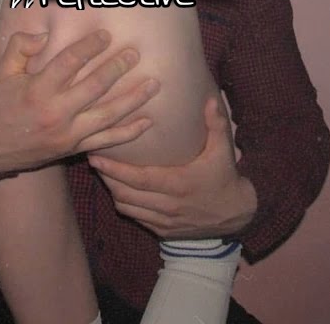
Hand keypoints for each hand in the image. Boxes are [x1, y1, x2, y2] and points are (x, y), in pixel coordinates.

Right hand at [0, 29, 160, 172]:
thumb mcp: (1, 71)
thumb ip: (20, 46)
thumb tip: (46, 35)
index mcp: (37, 90)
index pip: (69, 63)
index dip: (89, 47)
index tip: (105, 35)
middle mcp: (55, 113)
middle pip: (94, 87)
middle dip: (117, 68)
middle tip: (135, 54)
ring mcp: (68, 134)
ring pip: (108, 115)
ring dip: (133, 99)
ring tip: (154, 84)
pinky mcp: (74, 149)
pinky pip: (107, 141)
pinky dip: (129, 133)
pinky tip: (148, 122)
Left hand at [88, 96, 257, 239]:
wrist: (236, 215)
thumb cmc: (225, 179)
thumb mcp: (224, 151)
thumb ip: (216, 124)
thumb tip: (209, 98)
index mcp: (179, 184)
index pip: (139, 179)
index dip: (115, 170)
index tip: (97, 157)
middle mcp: (169, 205)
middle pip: (126, 194)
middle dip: (107, 177)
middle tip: (93, 159)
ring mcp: (165, 221)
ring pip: (128, 208)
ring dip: (112, 191)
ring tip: (103, 173)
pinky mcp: (164, 231)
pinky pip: (136, 218)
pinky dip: (124, 205)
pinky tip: (119, 191)